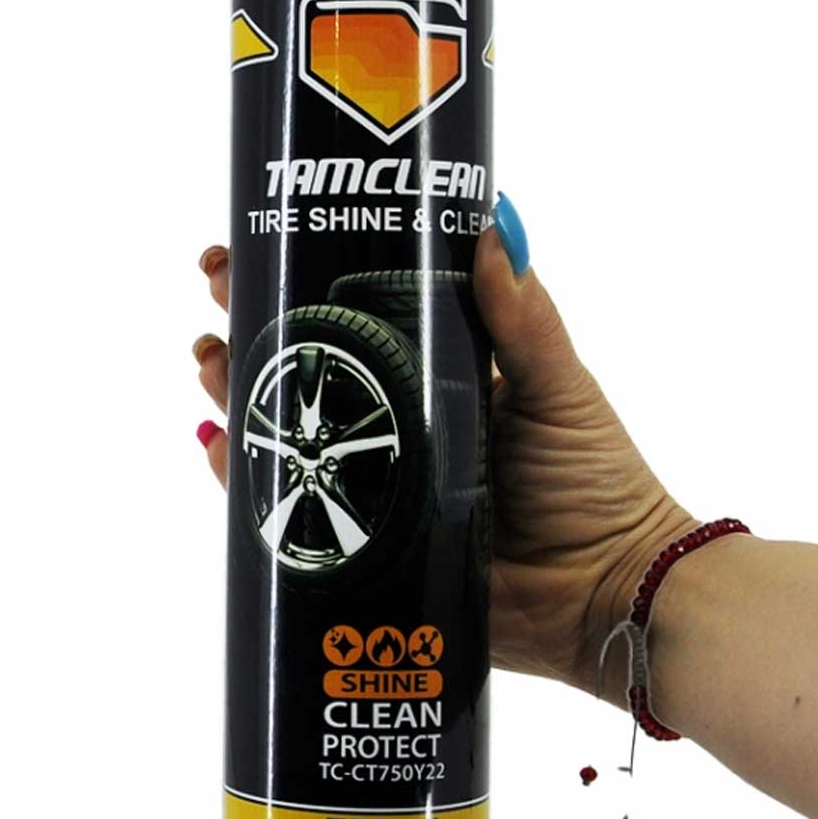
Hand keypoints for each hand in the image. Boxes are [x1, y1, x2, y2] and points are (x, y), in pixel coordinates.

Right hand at [193, 211, 693, 703]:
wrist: (607, 596)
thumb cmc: (596, 484)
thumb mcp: (561, 389)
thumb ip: (526, 317)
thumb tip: (497, 221)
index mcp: (446, 378)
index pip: (366, 316)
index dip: (317, 278)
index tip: (271, 237)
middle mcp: (405, 425)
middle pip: (315, 368)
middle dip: (260, 324)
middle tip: (221, 287)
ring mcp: (380, 486)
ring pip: (295, 433)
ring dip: (242, 391)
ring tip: (210, 359)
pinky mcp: (366, 549)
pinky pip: (293, 511)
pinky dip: (246, 480)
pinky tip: (219, 446)